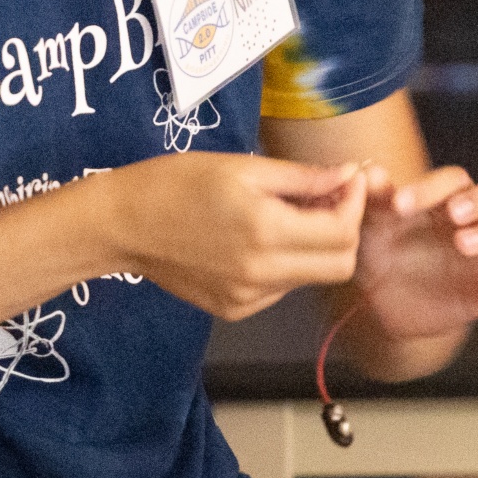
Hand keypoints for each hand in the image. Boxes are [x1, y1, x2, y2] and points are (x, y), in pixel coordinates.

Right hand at [100, 151, 369, 320]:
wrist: (123, 224)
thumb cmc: (178, 183)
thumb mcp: (244, 168)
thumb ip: (302, 178)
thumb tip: (348, 175)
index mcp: (266, 233)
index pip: (343, 232)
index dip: (354, 203)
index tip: (347, 179)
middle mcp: (262, 275)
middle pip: (339, 266)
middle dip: (344, 230)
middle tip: (325, 198)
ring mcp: (248, 299)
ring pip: (311, 277)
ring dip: (315, 246)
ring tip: (288, 212)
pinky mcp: (234, 309)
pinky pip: (281, 288)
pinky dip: (286, 263)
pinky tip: (260, 237)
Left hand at [352, 166, 477, 339]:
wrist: (383, 302)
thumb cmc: (383, 251)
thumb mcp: (373, 226)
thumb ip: (374, 199)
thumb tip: (370, 171)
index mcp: (450, 197)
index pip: (456, 180)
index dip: (431, 187)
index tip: (399, 206)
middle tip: (454, 212)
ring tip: (462, 244)